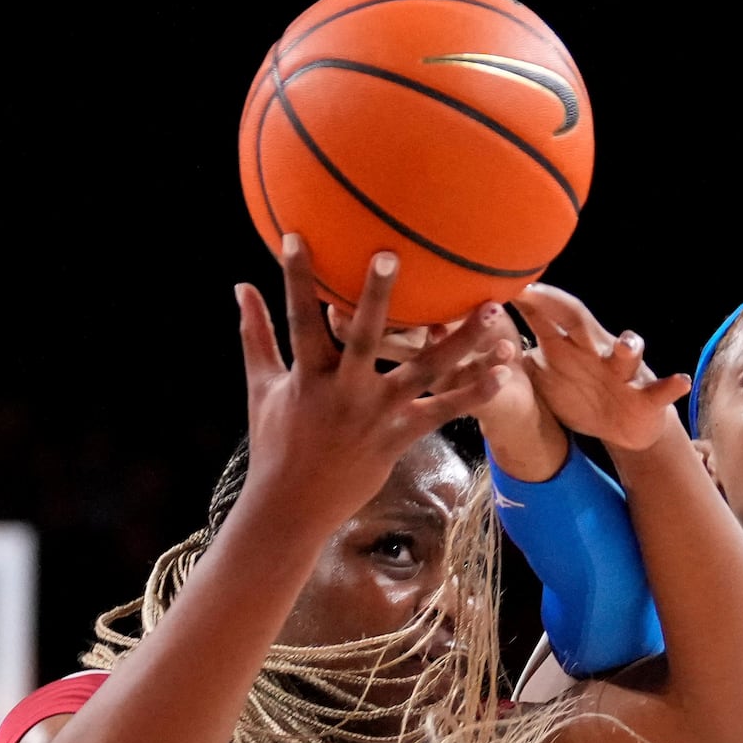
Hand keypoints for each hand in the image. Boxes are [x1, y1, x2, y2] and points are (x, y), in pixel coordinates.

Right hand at [233, 235, 511, 531]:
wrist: (293, 505)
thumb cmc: (276, 442)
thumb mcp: (261, 386)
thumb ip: (255, 333)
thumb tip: (240, 285)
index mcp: (308, 375)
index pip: (299, 318)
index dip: (296, 278)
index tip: (295, 236)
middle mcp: (344, 391)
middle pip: (364, 336)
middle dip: (377, 295)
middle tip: (394, 253)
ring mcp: (376, 414)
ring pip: (424, 371)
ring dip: (461, 341)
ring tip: (491, 310)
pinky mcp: (400, 435)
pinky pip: (443, 410)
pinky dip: (473, 392)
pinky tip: (502, 371)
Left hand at [511, 283, 691, 451]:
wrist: (625, 428)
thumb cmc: (581, 395)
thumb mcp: (546, 376)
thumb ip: (517, 357)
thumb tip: (476, 340)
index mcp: (567, 347)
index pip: (543, 314)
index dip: (522, 300)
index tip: (496, 279)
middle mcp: (596, 351)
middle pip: (578, 321)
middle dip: (558, 306)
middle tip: (535, 292)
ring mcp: (624, 373)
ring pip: (627, 352)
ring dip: (628, 346)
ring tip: (628, 344)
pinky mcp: (647, 398)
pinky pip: (661, 389)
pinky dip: (671, 385)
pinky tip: (679, 381)